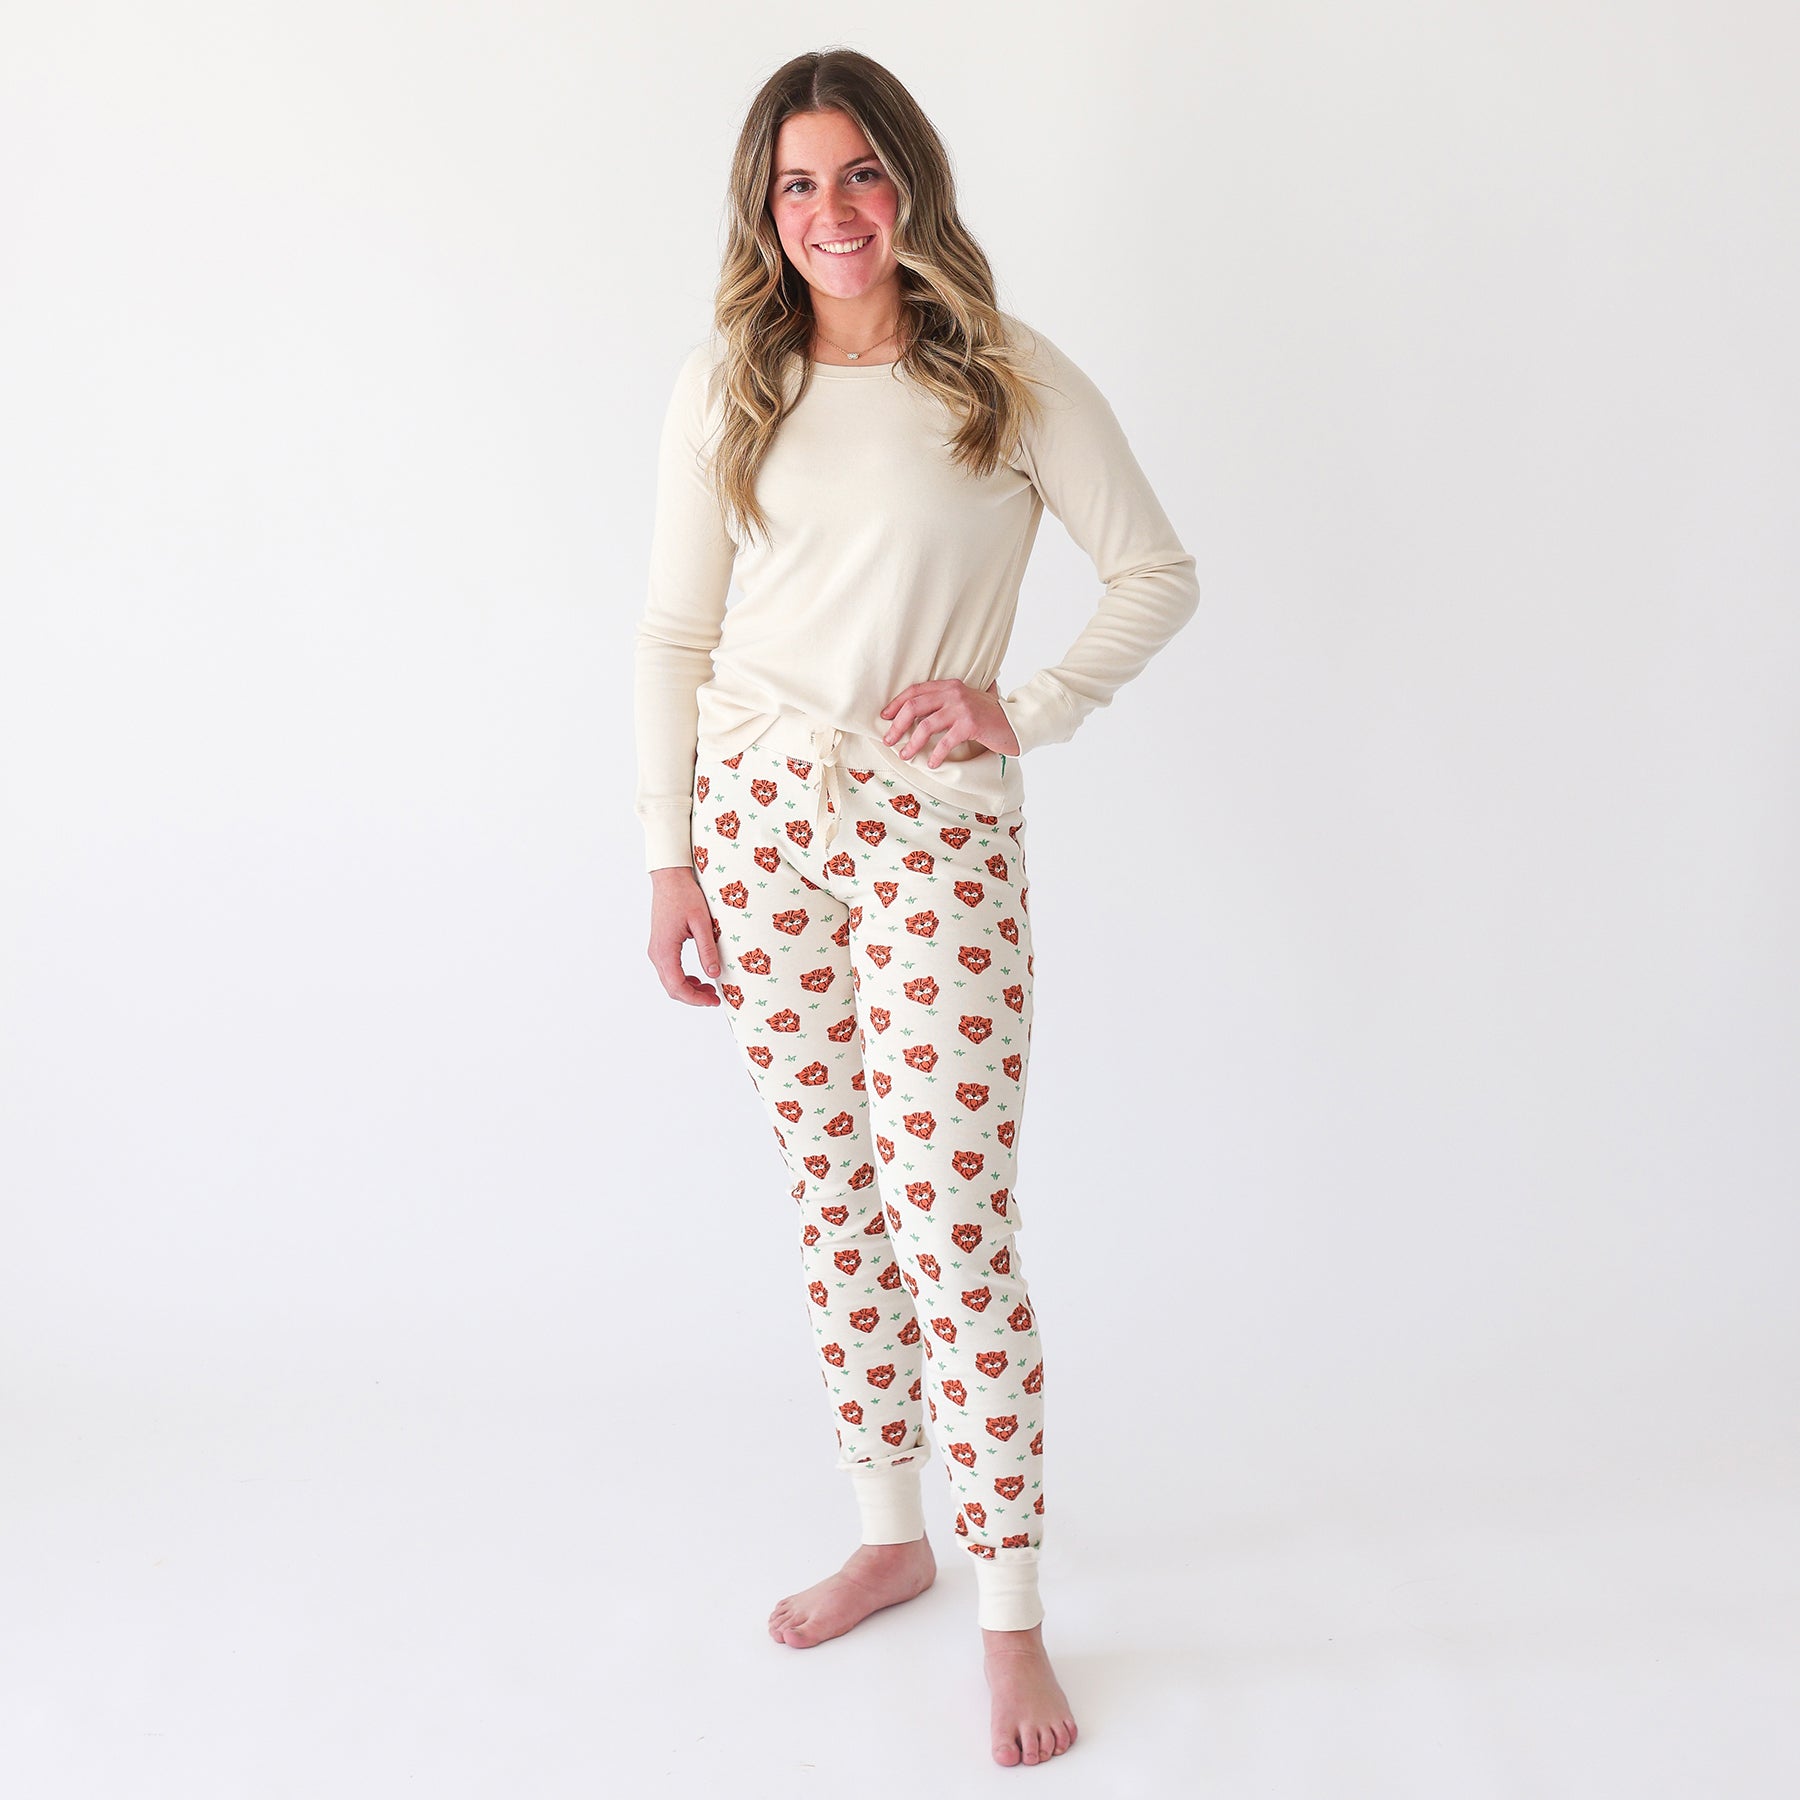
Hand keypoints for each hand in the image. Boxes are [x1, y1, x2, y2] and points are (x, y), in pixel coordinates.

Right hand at [647, 865, 723, 1006]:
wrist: (670, 878)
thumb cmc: (685, 895)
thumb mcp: (702, 922)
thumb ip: (707, 949)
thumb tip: (714, 974)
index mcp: (665, 949)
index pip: (677, 985)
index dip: (695, 998)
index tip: (714, 1001)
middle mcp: (656, 952)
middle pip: (671, 987)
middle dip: (693, 997)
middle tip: (715, 999)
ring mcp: (656, 949)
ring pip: (669, 980)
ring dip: (688, 989)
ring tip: (710, 990)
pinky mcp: (660, 945)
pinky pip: (669, 970)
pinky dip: (683, 979)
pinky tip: (699, 978)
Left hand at [879, 678, 1020, 768]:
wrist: (1016, 723)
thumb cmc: (990, 716)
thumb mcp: (967, 701)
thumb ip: (948, 700)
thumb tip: (920, 714)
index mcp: (949, 685)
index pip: (915, 691)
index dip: (896, 704)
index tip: (884, 718)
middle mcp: (954, 692)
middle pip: (914, 706)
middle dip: (897, 725)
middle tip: (889, 741)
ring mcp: (962, 708)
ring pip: (926, 725)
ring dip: (912, 743)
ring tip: (905, 755)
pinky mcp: (971, 724)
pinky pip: (945, 741)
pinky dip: (936, 754)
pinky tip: (931, 763)